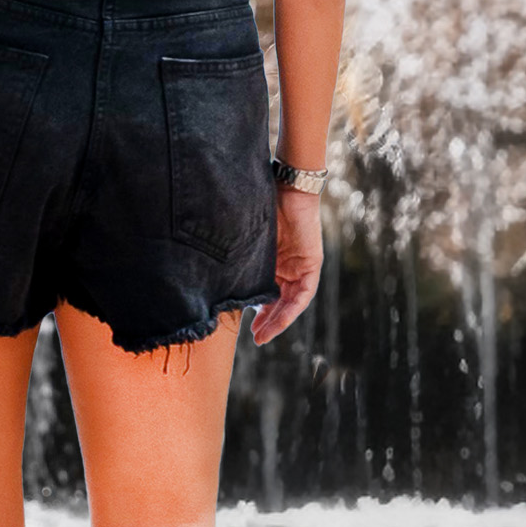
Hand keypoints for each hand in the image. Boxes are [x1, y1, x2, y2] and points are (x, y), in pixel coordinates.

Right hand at [252, 183, 321, 347]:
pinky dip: (291, 309)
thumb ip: (241, 260)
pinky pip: (303, 294)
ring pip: (290, 303)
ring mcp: (300, 267)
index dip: (258, 313)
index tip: (245, 328)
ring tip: (263, 335)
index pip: (266, 295)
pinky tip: (281, 319)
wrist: (285, 188)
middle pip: (278, 303)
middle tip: (255, 338)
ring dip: (278, 321)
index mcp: (272, 263)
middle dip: (266, 323)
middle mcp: (287, 268)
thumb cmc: (261, 207)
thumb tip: (214, 279)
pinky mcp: (311, 265)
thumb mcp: (248, 240)